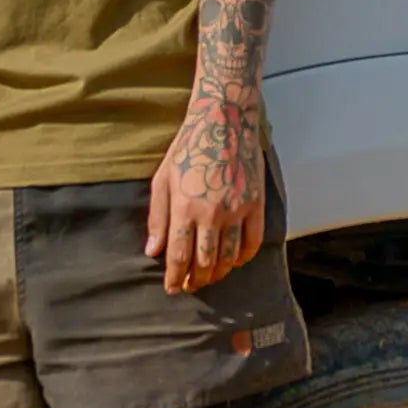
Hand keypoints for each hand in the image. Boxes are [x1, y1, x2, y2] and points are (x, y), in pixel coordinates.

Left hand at [146, 95, 264, 293]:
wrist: (224, 119)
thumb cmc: (189, 146)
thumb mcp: (164, 178)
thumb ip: (157, 217)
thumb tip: (152, 251)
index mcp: (185, 206)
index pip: (179, 256)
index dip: (175, 277)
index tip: (172, 288)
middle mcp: (212, 212)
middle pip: (205, 262)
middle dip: (196, 280)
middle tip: (191, 286)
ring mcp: (237, 209)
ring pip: (229, 257)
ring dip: (218, 273)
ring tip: (210, 277)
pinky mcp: (256, 203)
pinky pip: (252, 242)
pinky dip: (243, 257)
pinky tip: (235, 261)